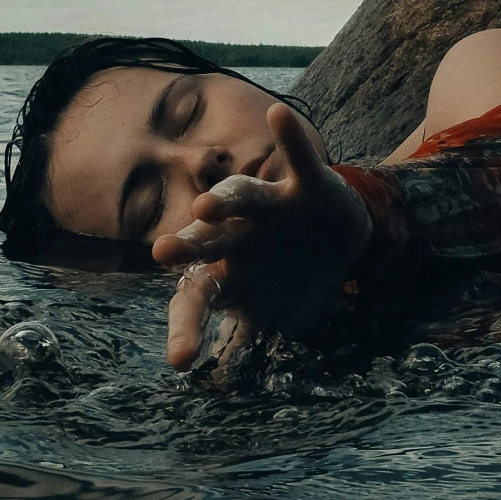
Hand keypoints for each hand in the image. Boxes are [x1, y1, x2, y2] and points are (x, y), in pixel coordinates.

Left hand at [154, 102, 371, 369]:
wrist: (337, 233)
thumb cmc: (290, 274)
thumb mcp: (271, 312)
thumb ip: (246, 341)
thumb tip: (223, 385)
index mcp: (229, 271)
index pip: (198, 297)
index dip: (188, 326)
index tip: (181, 362)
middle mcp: (241, 235)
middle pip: (209, 242)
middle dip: (189, 246)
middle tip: (163, 252)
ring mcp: (271, 208)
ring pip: (242, 198)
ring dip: (226, 200)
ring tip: (206, 204)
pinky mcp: (307, 183)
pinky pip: (299, 156)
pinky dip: (290, 136)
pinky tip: (277, 114)